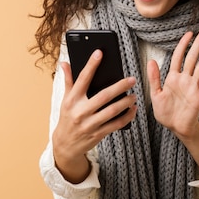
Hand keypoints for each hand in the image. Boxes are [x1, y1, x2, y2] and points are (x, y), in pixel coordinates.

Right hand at [53, 49, 136, 182]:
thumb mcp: (65, 99)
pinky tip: (133, 110)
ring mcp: (89, 124)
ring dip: (126, 102)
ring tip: (134, 96)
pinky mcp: (98, 134)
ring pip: (112, 111)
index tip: (99, 53)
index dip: (91, 65)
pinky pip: (116, 124)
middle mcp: (80, 111)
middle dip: (119, 87)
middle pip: (103, 96)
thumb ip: (68, 81)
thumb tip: (64, 63)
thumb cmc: (67, 117)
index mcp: (72, 100)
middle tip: (132, 80)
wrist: (65, 144)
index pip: (82, 79)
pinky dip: (126, 117)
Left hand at [147, 28, 198, 139]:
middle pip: (192, 58)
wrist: (175, 127)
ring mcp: (193, 87)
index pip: (178, 57)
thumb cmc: (165, 112)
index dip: (183, 45)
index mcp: (173, 78)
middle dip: (198, 44)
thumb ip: (154, 78)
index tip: (189, 34)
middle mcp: (184, 79)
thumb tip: (151, 61)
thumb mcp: (156, 95)